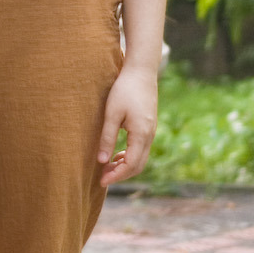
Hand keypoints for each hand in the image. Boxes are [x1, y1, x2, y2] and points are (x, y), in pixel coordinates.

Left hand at [96, 65, 157, 186]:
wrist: (141, 71)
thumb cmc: (124, 89)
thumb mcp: (112, 114)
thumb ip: (107, 138)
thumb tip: (101, 161)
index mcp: (141, 134)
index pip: (131, 164)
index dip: (116, 175)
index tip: (101, 181)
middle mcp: (149, 135)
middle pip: (138, 166)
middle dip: (121, 175)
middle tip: (102, 178)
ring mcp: (151, 131)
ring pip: (141, 158)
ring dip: (125, 166)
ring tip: (107, 168)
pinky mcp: (149, 127)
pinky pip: (141, 149)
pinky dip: (130, 157)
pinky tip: (116, 155)